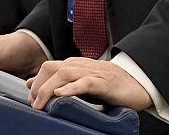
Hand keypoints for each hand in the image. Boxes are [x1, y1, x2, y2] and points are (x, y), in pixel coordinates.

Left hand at [26, 57, 151, 111]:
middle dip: (39, 84)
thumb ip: (64, 82)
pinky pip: (85, 82)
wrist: (138, 84)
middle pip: (53, 68)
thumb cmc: (111, 85)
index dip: (36, 81)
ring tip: (41, 102)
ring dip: (49, 88)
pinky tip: (61, 94)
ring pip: (65, 73)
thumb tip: (37, 85)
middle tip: (33, 103)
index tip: (30, 97)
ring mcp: (93, 73)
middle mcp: (82, 66)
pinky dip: (71, 87)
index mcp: (76, 65)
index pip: (49, 67)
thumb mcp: (84, 83)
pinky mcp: (104, 82)